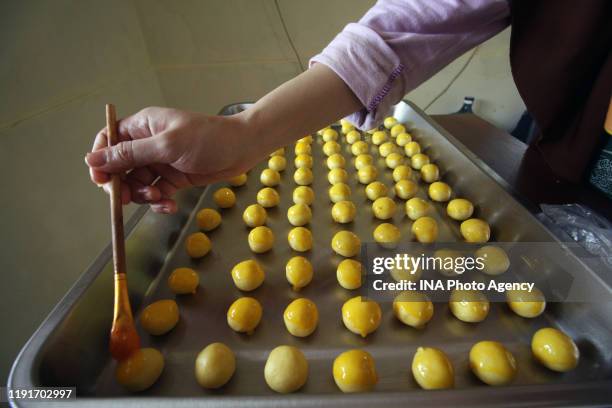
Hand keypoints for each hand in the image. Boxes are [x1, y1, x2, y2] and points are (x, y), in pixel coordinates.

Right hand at [86, 107, 257, 213]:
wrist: (243, 149)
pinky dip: (159, 201)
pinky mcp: (174, 178)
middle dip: (121, 185)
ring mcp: (161, 162)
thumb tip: (92, 160)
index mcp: (142, 126)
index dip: (100, 160)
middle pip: (120, 167)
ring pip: (137, 183)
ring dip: (142, 195)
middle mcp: (148, 143)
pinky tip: (169, 205)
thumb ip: (131, 154)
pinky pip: (156, 192)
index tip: (101, 180)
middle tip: (127, 199)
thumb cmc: (208, 138)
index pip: (109, 140)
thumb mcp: (167, 145)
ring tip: (158, 198)